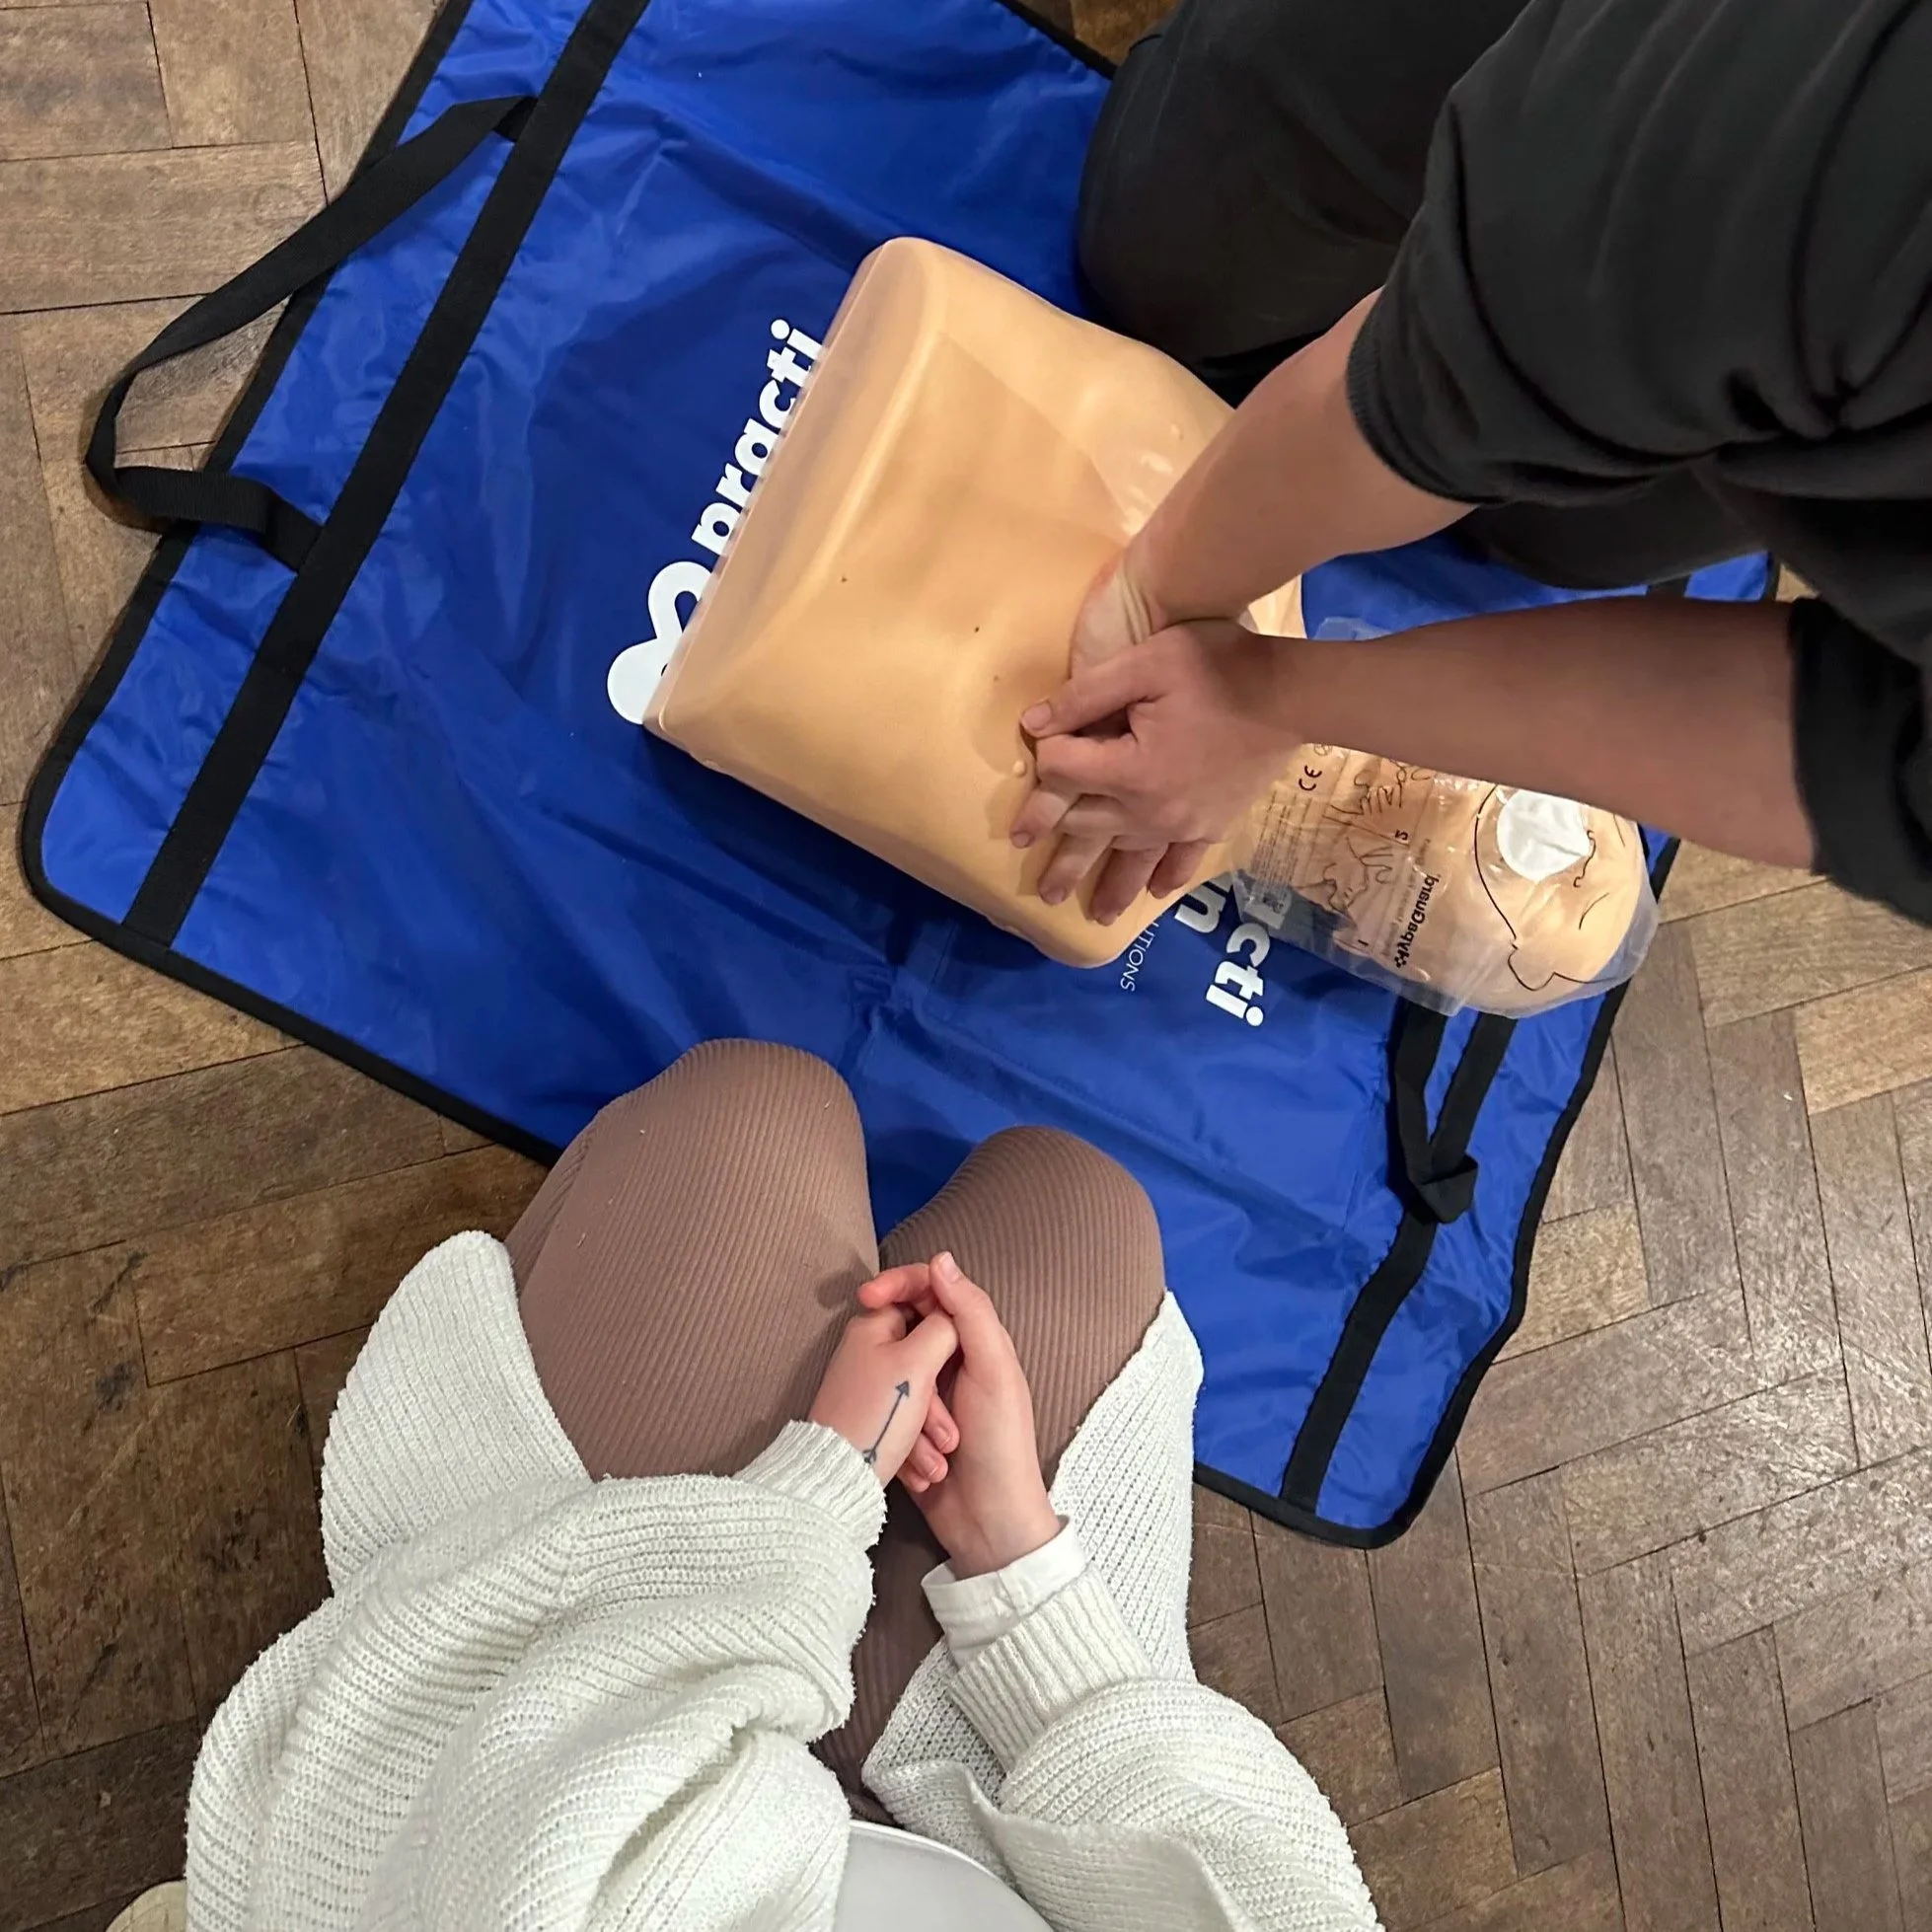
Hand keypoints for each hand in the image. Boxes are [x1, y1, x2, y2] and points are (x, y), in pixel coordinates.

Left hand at [808, 1265, 959, 1487]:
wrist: (839, 1476)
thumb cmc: (875, 1416)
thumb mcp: (918, 1364)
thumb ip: (943, 1327)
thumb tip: (953, 1308)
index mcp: (874, 1325)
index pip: (917, 1297)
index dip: (945, 1316)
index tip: (962, 1339)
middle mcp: (868, 1349)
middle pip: (924, 1353)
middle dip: (942, 1396)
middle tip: (948, 1430)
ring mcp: (868, 1383)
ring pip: (919, 1391)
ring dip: (933, 1426)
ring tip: (937, 1456)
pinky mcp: (870, 1413)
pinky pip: (905, 1417)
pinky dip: (917, 1440)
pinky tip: (921, 1467)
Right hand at [860, 1253, 1059, 1578]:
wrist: (992, 1525)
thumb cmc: (1002, 1446)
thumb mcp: (992, 1371)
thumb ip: (970, 1313)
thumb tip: (941, 1259)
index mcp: (977, 1340)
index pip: (932, 1291)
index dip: (899, 1284)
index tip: (866, 1296)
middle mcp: (954, 1362)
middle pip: (907, 1334)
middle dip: (900, 1365)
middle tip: (894, 1390)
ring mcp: (932, 1397)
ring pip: (893, 1378)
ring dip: (908, 1415)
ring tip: (935, 1447)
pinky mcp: (914, 1431)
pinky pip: (890, 1417)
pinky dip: (902, 1440)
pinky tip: (921, 1468)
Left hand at [1015, 551, 1213, 927]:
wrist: (1292, 692)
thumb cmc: (1216, 666)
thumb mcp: (1143, 663)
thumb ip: (1084, 694)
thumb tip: (1034, 725)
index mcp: (1129, 768)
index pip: (1063, 771)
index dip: (1048, 754)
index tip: (1044, 739)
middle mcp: (1150, 808)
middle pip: (1086, 827)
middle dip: (1058, 849)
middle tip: (1037, 884)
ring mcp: (1184, 822)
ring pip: (1130, 857)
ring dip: (1108, 886)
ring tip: (1091, 915)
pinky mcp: (1213, 823)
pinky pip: (1182, 859)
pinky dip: (1166, 875)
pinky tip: (1156, 892)